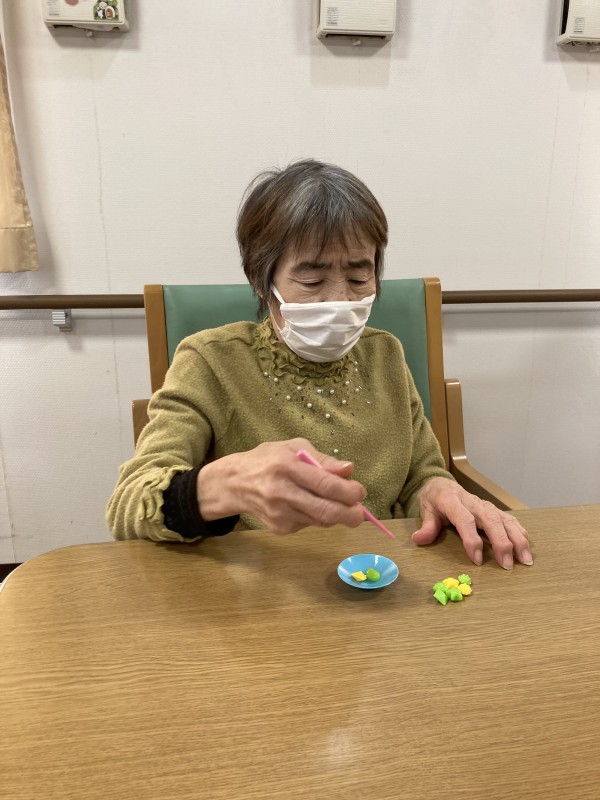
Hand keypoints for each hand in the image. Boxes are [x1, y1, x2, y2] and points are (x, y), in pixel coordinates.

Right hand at [197, 438, 366, 533]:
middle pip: (325, 511)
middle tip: (360, 513)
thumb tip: (349, 470)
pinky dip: (316, 516)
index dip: (348, 491)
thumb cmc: (268, 460)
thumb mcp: (293, 447)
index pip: (324, 484)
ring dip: (336, 515)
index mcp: (286, 466)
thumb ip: (322, 459)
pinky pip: (309, 525)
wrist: (234, 483)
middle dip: (351, 515)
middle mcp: (281, 492)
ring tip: (336, 503)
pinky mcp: (279, 528)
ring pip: (320, 521)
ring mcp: (279, 514)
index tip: (360, 492)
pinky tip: (306, 505)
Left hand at [411, 477, 532, 568]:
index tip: (477, 559)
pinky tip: (526, 548)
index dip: (471, 540)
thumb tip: (419, 540)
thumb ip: (426, 525)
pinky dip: (520, 533)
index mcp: (453, 501)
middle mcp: (473, 503)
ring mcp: (485, 505)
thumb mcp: (425, 510)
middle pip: (491, 520)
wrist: (441, 484)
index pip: (464, 520)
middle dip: (501, 542)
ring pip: (505, 520)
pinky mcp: (493, 509)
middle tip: (507, 565)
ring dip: (517, 539)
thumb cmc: (434, 500)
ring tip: (525, 560)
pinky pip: (510, 520)